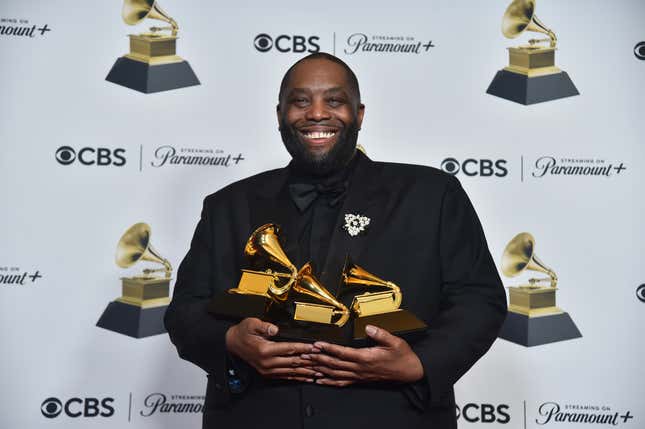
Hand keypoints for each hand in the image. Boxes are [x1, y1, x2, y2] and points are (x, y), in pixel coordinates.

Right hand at [225, 318, 317, 381]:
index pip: (289, 349)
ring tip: (318, 371)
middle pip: (293, 362)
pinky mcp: (267, 373)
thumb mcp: (251, 324)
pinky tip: (306, 377)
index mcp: (265, 350)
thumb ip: (264, 326)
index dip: (303, 348)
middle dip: (309, 361)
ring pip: (291, 371)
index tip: (315, 347)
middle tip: (322, 361)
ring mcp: (267, 369)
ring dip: (306, 372)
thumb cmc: (243, 332)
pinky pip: (285, 376)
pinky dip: (297, 377)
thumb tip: (274, 329)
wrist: (232, 343)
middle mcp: (267, 362)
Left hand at [303, 325, 423, 386]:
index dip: (329, 348)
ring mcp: (359, 376)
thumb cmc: (402, 356)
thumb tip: (369, 327)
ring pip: (336, 373)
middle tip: (305, 354)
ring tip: (308, 365)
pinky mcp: (360, 379)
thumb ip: (381, 334)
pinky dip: (329, 381)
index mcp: (366, 358)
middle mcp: (360, 368)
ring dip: (320, 369)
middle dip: (318, 359)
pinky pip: (342, 382)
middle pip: (335, 364)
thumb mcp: (395, 341)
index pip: (343, 353)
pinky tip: (320, 380)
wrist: (409, 372)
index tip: (317, 344)